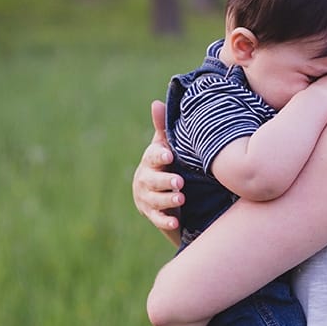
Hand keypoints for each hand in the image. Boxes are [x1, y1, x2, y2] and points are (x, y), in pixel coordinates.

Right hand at [133, 100, 183, 237]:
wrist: (161, 194)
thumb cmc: (165, 165)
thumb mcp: (165, 147)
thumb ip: (162, 128)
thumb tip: (156, 102)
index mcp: (150, 161)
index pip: (152, 157)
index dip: (160, 156)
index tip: (169, 155)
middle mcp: (146, 179)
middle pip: (153, 180)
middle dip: (165, 181)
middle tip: (179, 182)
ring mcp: (148, 198)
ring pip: (156, 200)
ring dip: (168, 200)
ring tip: (181, 199)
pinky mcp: (153, 214)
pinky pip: (158, 219)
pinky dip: (165, 221)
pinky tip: (175, 223)